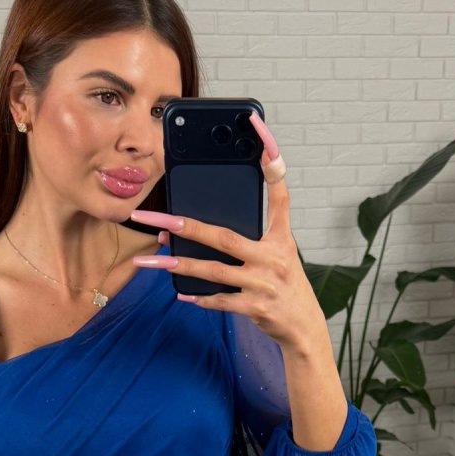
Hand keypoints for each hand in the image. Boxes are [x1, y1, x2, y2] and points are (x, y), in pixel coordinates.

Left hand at [130, 111, 326, 351]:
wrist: (303, 327)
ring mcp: (264, 282)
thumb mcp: (277, 253)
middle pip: (223, 235)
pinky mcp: (257, 307)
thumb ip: (247, 237)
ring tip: (150, 261)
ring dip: (179, 265)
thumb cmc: (283, 285)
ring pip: (214, 269)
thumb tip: (191, 228)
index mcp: (280, 236)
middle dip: (184, 224)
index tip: (257, 128)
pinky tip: (181, 295)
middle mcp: (274, 255)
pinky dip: (201, 297)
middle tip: (152, 217)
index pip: (279, 192)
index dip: (271, 159)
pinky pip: (221, 300)